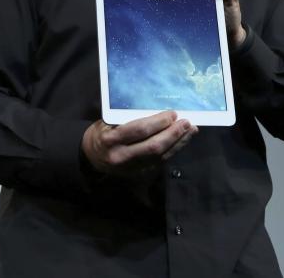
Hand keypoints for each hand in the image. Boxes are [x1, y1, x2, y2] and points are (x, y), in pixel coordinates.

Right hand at [81, 111, 197, 175]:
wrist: (92, 158)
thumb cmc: (102, 133)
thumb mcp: (107, 122)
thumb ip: (127, 119)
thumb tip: (157, 111)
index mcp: (111, 140)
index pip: (139, 130)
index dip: (158, 122)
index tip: (172, 114)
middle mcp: (122, 156)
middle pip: (153, 146)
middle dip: (173, 134)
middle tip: (186, 122)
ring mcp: (132, 167)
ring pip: (160, 156)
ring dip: (178, 143)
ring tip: (190, 130)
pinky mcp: (140, 173)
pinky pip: (160, 161)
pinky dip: (174, 150)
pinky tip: (182, 141)